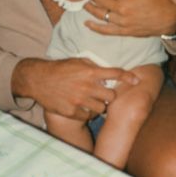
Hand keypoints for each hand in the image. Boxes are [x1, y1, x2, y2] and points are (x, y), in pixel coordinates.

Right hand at [12, 57, 138, 120]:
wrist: (38, 80)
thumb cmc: (60, 68)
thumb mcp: (78, 61)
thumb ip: (94, 65)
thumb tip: (109, 69)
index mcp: (90, 72)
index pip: (115, 73)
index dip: (128, 77)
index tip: (136, 80)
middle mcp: (87, 86)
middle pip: (111, 96)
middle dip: (109, 95)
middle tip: (102, 94)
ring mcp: (79, 100)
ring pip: (101, 108)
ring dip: (99, 105)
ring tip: (90, 100)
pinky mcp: (72, 111)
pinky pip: (88, 115)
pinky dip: (88, 112)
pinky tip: (81, 107)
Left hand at [84, 0, 175, 36]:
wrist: (171, 18)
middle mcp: (123, 8)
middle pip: (99, 0)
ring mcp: (123, 21)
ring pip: (100, 13)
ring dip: (91, 8)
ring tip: (86, 4)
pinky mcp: (125, 31)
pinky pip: (105, 30)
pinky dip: (95, 27)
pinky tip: (87, 23)